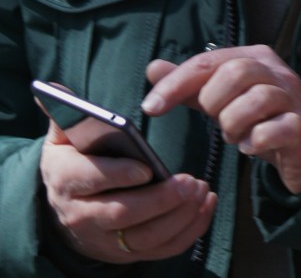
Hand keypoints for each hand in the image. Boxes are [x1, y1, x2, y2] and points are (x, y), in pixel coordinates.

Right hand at [40, 119, 216, 261]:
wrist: (64, 208)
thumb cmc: (72, 161)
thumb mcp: (62, 137)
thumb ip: (65, 112)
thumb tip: (54, 89)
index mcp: (66, 180)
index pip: (90, 179)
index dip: (118, 174)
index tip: (146, 167)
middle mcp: (83, 215)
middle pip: (121, 214)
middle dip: (157, 201)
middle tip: (187, 182)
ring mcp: (106, 239)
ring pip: (144, 237)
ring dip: (176, 217)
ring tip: (199, 190)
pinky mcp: (127, 252)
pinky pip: (160, 249)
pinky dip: (187, 232)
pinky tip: (205, 205)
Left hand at [143, 45, 300, 194]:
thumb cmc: (261, 117)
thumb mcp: (223, 98)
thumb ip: (190, 85)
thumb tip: (153, 68)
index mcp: (253, 57)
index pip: (207, 61)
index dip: (176, 83)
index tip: (151, 106)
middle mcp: (275, 71)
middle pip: (235, 72)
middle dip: (214, 101)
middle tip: (215, 120)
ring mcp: (292, 98)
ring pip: (258, 98)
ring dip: (234, 123)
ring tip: (234, 136)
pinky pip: (276, 129)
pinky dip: (255, 141)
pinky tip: (249, 147)